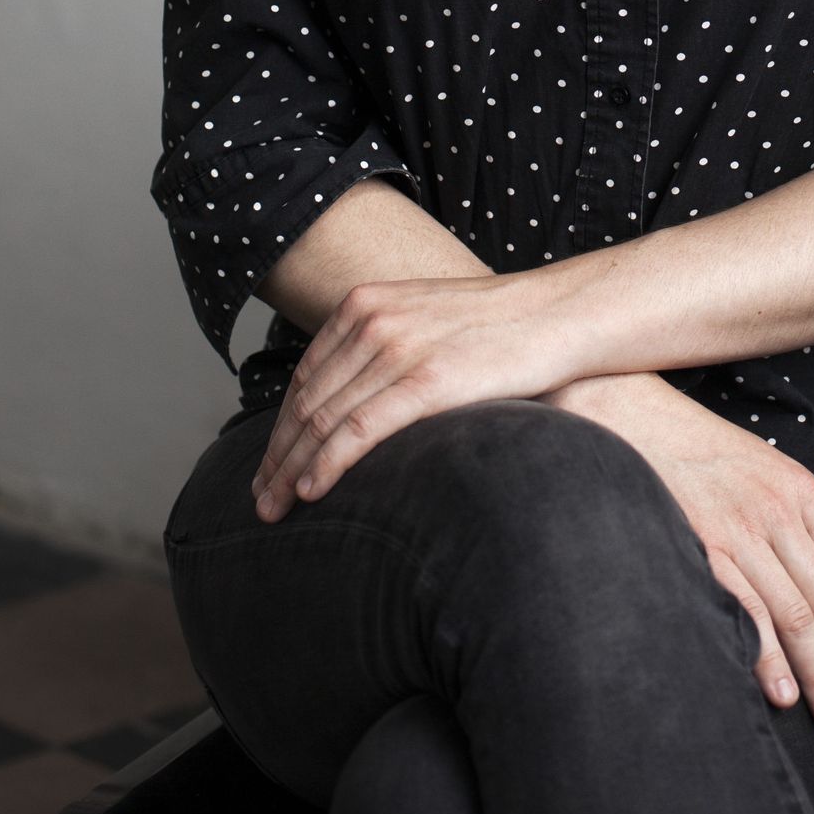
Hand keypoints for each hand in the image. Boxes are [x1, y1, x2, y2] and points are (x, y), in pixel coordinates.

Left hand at [251, 271, 576, 520]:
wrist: (557, 313)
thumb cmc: (497, 325)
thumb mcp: (425, 318)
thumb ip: (385, 345)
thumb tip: (353, 398)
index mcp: (366, 302)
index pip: (304, 376)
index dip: (280, 427)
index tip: (267, 466)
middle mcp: (373, 320)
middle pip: (305, 401)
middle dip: (275, 457)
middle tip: (257, 501)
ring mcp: (398, 349)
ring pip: (323, 420)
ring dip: (290, 471)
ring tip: (272, 510)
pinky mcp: (426, 380)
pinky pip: (360, 430)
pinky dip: (328, 464)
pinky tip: (310, 492)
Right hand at [554, 372, 813, 726]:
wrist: (632, 415)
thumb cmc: (696, 449)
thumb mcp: (760, 467)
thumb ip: (790, 518)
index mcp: (801, 489)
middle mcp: (778, 509)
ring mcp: (740, 527)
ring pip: (796, 613)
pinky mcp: (703, 544)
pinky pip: (747, 610)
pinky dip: (768, 657)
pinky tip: (779, 689)